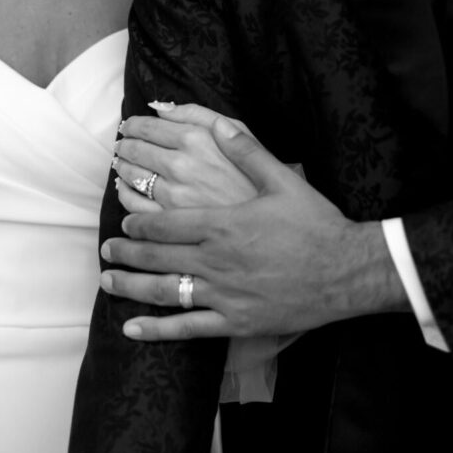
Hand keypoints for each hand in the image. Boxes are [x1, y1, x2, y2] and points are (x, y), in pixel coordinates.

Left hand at [101, 117, 406, 340]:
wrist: (347, 270)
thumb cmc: (316, 223)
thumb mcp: (282, 179)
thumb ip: (246, 151)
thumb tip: (219, 122)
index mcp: (222, 223)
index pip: (165, 223)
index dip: (138, 224)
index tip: (122, 223)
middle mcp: (216, 259)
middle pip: (157, 256)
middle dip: (125, 253)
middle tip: (105, 251)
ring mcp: (224, 293)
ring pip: (164, 291)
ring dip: (130, 286)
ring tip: (108, 281)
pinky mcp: (236, 321)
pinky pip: (189, 329)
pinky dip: (157, 330)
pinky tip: (132, 329)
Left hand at [112, 102, 255, 213]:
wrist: (273, 226)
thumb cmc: (258, 177)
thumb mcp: (242, 132)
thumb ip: (198, 114)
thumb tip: (160, 106)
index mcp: (197, 140)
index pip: (147, 126)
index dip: (133, 125)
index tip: (130, 127)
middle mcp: (181, 165)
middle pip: (134, 149)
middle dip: (125, 144)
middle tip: (124, 145)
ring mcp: (173, 196)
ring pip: (129, 175)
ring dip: (122, 167)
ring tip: (124, 165)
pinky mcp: (168, 223)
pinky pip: (132, 204)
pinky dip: (125, 193)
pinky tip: (128, 189)